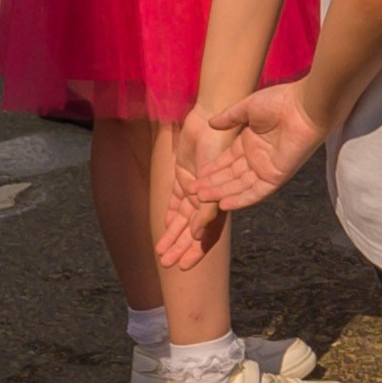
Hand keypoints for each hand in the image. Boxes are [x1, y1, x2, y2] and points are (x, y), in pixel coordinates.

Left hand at [154, 115, 226, 271]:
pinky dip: (170, 216)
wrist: (211, 116)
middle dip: (180, 247)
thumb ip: (207, 208)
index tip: (185, 267)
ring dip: (172, 235)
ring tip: (161, 253)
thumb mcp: (215, 178)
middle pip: (193, 230)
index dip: (198, 251)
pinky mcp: (184, 176)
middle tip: (167, 264)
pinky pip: (176, 201)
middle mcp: (208, 197)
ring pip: (183, 218)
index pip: (209, 233)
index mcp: (220, 199)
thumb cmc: (218, 145)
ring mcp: (196, 187)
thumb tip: (197, 234)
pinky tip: (164, 229)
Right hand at [186, 78, 330, 215]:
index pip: (226, 161)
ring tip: (202, 198)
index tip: (194, 178)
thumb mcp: (248, 108)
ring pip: (240, 186)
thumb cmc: (280, 101)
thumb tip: (210, 123)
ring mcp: (267, 168)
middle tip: (193, 192)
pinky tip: (224, 204)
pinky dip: (242, 199)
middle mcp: (257, 157)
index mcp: (250, 142)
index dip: (211, 170)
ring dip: (221, 193)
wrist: (306, 106)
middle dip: (212, 184)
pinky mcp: (277, 176)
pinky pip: (257, 192)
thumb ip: (230, 118)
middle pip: (230, 176)